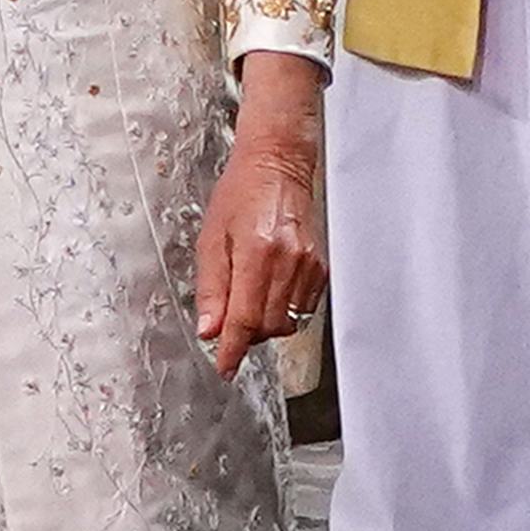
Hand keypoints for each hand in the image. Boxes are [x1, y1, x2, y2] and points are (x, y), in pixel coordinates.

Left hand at [190, 68, 328, 370]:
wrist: (277, 164)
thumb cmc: (241, 193)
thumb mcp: (211, 238)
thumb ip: (212, 288)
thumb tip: (209, 329)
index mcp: (258, 251)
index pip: (246, 317)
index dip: (233, 348)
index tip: (224, 367)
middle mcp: (289, 261)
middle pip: (269, 326)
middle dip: (246, 334)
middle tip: (228, 322)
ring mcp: (310, 266)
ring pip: (288, 322)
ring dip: (265, 324)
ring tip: (248, 299)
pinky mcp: (320, 268)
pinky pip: (302, 308)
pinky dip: (283, 310)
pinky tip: (269, 290)